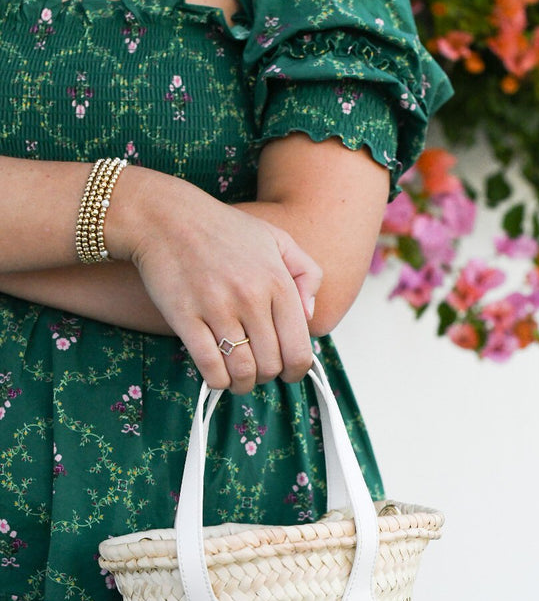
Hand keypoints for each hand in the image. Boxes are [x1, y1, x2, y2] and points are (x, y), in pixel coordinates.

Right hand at [106, 170, 321, 393]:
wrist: (166, 216)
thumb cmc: (224, 230)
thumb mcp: (278, 239)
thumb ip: (307, 274)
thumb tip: (310, 317)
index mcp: (278, 283)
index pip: (298, 349)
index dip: (297, 371)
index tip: (288, 372)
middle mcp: (252, 298)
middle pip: (271, 366)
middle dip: (267, 377)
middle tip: (258, 370)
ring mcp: (217, 309)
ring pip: (242, 372)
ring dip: (242, 384)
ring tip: (238, 378)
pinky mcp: (185, 318)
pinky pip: (210, 367)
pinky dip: (218, 381)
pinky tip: (218, 375)